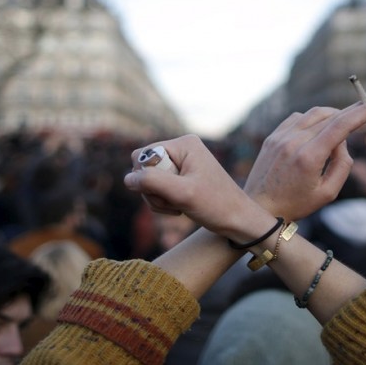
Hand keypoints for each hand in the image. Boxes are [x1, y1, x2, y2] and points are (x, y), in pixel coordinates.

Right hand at [124, 135, 258, 237]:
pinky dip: (164, 203)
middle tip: (173, 203)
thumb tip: (127, 179)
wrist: (238, 220)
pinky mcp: (181, 178)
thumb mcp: (182, 194)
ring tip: (178, 208)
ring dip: (159, 200)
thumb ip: (153, 182)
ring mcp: (181, 164)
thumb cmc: (216, 205)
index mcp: (184, 144)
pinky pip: (158, 189)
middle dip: (154, 191)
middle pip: (144, 169)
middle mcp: (181, 149)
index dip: (147, 177)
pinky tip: (180, 209)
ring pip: (149, 182)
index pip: (142, 155)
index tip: (167, 191)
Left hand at [244, 91, 365, 220]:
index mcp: (309, 157)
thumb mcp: (328, 193)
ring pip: (315, 113)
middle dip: (356, 108)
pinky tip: (321, 128)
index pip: (341, 125)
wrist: (260, 207)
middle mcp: (293, 142)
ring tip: (348, 122)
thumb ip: (342, 164)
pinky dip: (314, 119)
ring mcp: (281, 136)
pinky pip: (299, 118)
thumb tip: (343, 140)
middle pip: (331, 115)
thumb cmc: (297, 204)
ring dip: (335, 114)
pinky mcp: (273, 136)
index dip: (364, 111)